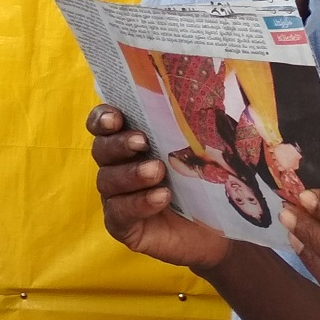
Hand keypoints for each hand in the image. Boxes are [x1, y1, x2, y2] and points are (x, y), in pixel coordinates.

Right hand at [89, 105, 229, 272]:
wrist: (218, 230)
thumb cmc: (206, 183)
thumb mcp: (200, 151)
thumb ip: (188, 127)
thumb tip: (201, 89)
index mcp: (130, 142)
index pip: (104, 123)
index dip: (103, 118)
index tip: (115, 117)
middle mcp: (118, 166)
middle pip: (101, 149)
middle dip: (118, 143)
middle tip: (142, 142)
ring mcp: (117, 197)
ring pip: (108, 180)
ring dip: (131, 173)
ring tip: (157, 171)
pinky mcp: (123, 225)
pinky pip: (119, 213)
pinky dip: (138, 203)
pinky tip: (161, 197)